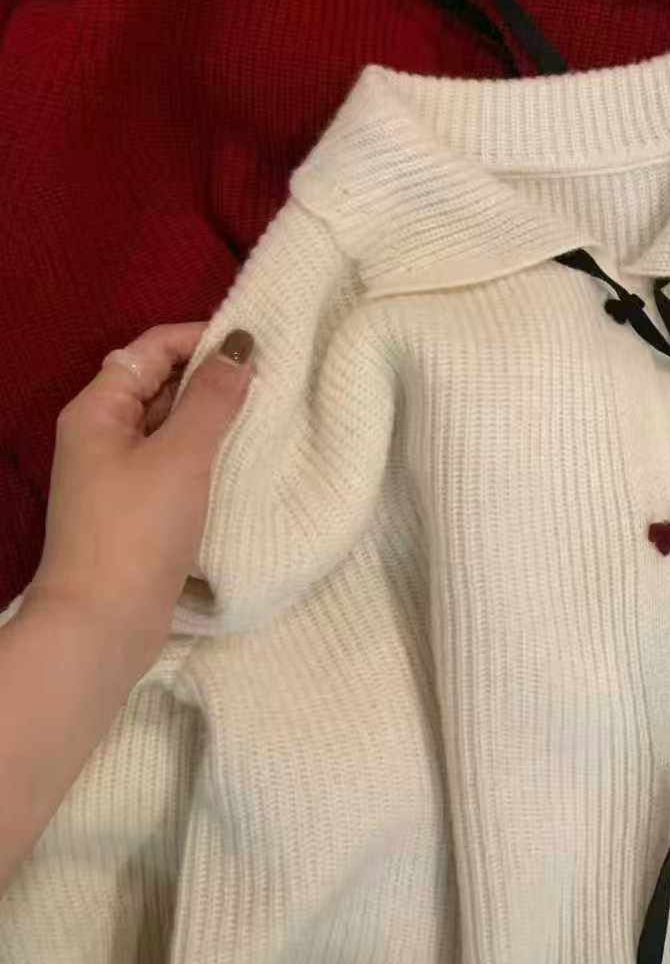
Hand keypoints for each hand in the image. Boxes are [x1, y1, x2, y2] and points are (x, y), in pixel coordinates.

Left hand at [24, 324, 253, 673]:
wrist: (101, 625)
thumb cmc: (137, 530)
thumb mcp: (181, 455)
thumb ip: (212, 397)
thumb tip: (240, 347)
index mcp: (98, 409)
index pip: (153, 348)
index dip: (204, 337)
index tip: (260, 343)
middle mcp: (102, 434)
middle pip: (162, 384)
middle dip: (214, 377)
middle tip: (277, 377)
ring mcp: (118, 474)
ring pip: (172, 426)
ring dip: (215, 418)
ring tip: (273, 414)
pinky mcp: (137, 510)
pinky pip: (176, 463)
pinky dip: (209, 455)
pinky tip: (248, 461)